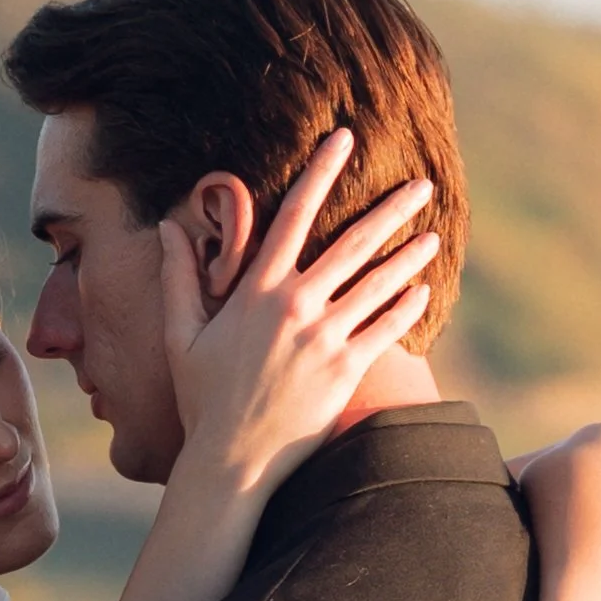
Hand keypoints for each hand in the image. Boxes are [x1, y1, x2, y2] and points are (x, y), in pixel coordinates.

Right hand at [161, 128, 437, 499]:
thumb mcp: (180, 336)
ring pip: (377, 284)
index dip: (320, 172)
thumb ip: (177, 278)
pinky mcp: (344, 371)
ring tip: (432, 235)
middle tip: (422, 183)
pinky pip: (384, 330)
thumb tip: (168, 228)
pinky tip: (422, 291)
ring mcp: (323, 338)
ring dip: (408, 256)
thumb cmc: (202, 400)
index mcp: (256, 290)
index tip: (343, 139)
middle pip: (352, 242)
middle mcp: (295, 306)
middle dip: (390, 209)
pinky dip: (405, 308)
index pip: (293, 215)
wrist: (231, 460)